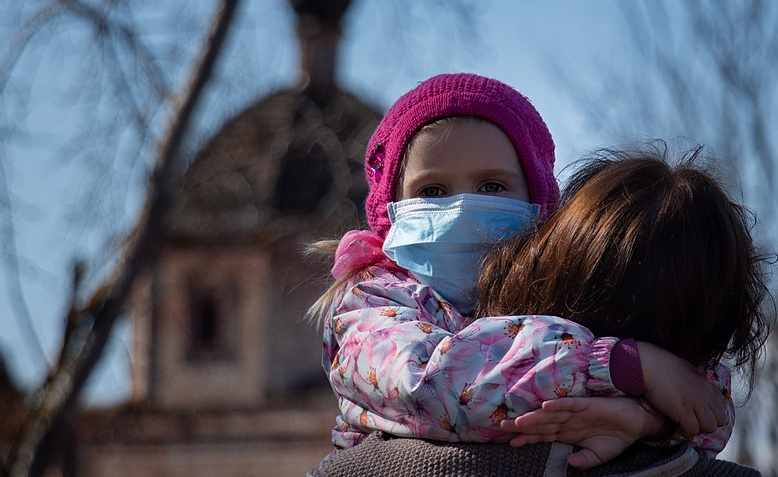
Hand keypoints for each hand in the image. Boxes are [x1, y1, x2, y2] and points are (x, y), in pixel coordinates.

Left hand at [500, 397, 665, 468]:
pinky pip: (569, 404)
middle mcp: (567, 420)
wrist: (636, 423)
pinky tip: (545, 406)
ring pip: (550, 414)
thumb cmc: (616, 437)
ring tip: (519, 421)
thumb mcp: (598, 455)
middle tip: (503, 426)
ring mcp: (575, 411)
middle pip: (540, 423)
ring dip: (534, 416)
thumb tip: (570, 465)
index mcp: (567, 432)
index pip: (542, 435)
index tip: (510, 442)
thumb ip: (584, 460)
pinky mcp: (586, 404)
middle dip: (522, 426)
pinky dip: (558, 404)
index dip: (527, 438)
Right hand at [638, 342, 727, 436]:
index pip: (722, 408)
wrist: (649, 365)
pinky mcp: (683, 413)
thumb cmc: (663, 364)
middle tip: (695, 420)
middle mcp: (706, 396)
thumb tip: (700, 386)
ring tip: (687, 424)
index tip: (702, 413)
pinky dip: (687, 431)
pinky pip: (693, 430)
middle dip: (708, 421)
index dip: (713, 413)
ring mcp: (696, 405)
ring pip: (709, 427)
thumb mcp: (688, 369)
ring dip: (699, 427)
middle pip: (720, 420)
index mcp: (708, 385)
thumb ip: (698, 380)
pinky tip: (679, 426)